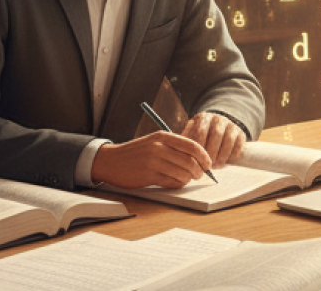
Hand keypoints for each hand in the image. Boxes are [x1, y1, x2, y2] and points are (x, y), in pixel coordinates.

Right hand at [90, 131, 212, 188]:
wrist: (111, 161)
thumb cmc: (135, 152)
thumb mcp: (154, 141)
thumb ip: (173, 146)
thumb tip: (197, 158)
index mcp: (162, 136)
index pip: (192, 145)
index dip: (204, 156)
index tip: (208, 164)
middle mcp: (159, 147)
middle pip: (190, 161)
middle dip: (198, 171)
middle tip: (199, 175)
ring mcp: (153, 162)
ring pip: (182, 173)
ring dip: (187, 179)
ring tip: (185, 179)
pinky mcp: (149, 176)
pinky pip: (172, 182)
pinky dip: (177, 184)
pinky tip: (175, 182)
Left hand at [182, 111, 244, 167]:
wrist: (218, 128)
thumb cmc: (201, 136)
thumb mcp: (190, 134)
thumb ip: (184, 141)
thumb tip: (177, 152)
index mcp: (203, 118)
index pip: (200, 131)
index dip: (199, 148)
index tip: (196, 161)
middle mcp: (218, 118)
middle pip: (216, 135)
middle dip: (211, 153)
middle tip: (207, 166)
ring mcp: (231, 124)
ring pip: (228, 140)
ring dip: (222, 156)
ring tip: (216, 166)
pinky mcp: (241, 132)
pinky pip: (239, 144)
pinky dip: (233, 155)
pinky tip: (226, 162)